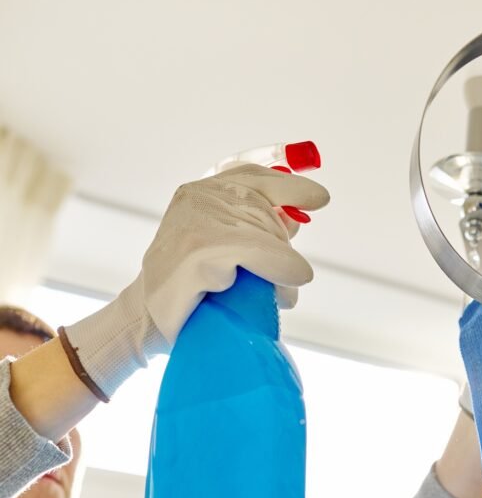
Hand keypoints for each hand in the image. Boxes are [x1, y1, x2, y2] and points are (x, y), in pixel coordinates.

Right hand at [62, 165, 329, 398]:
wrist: (145, 320)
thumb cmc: (190, 285)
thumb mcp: (223, 247)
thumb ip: (255, 227)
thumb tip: (296, 219)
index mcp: (201, 193)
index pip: (252, 178)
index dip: (290, 187)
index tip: (320, 198)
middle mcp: (197, 200)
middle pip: (266, 214)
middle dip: (283, 247)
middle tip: (293, 276)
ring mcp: (197, 226)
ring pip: (266, 239)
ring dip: (283, 270)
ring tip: (284, 295)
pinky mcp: (199, 255)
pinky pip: (257, 258)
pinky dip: (278, 273)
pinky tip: (283, 294)